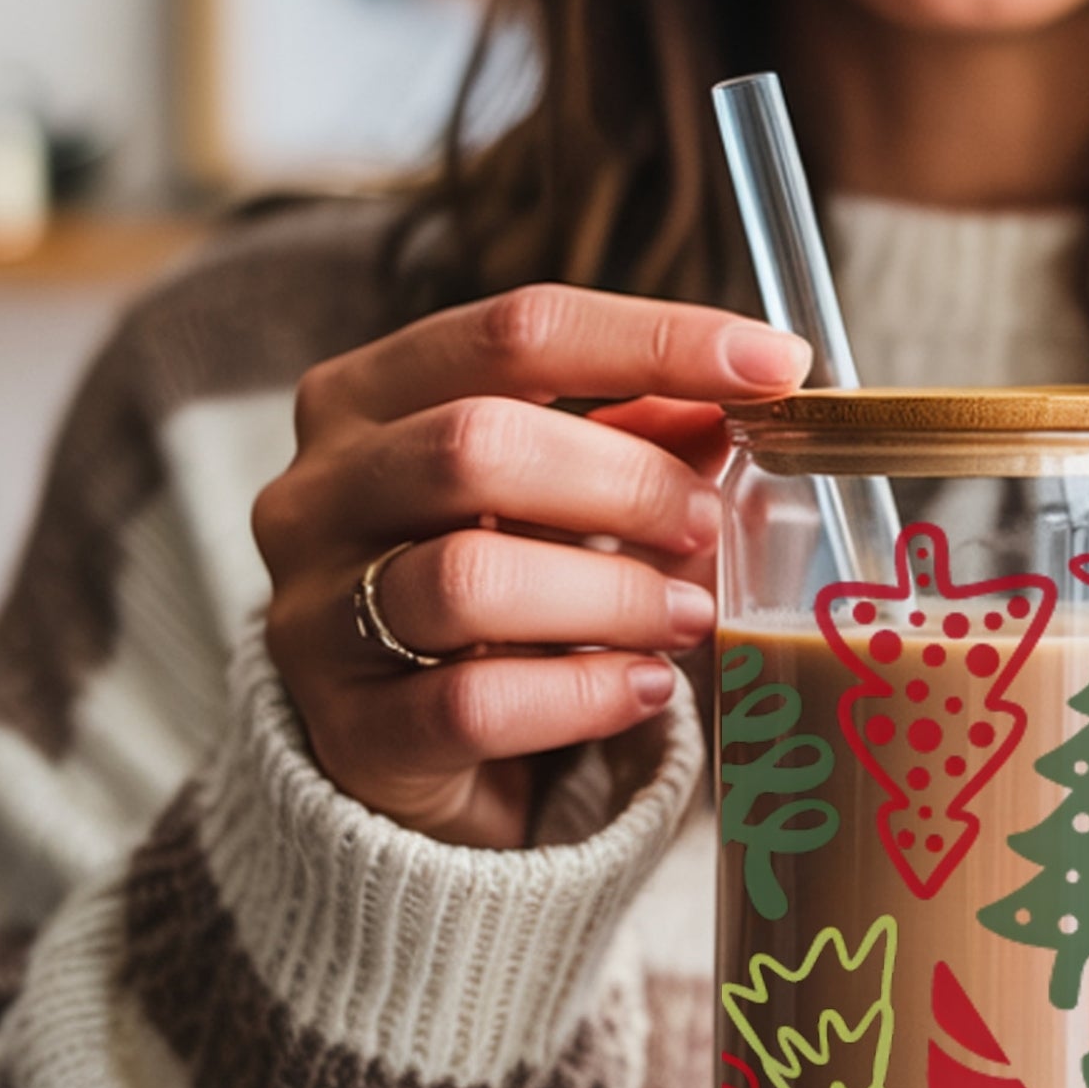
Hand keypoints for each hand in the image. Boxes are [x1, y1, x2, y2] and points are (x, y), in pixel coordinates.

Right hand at [254, 284, 808, 846]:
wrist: (398, 755)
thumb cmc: (485, 595)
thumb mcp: (551, 499)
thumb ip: (632, 439)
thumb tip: (745, 389)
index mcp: (365, 400)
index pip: (515, 331)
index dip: (656, 340)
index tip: (773, 366)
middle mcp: (317, 492)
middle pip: (478, 443)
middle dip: (626, 482)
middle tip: (707, 525)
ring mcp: (315, 614)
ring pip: (470, 577)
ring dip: (614, 594)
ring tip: (690, 617)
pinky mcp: (349, 732)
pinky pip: (475, 703)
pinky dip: (584, 692)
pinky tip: (645, 688)